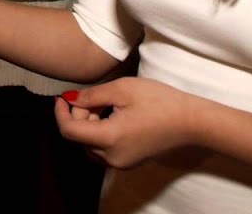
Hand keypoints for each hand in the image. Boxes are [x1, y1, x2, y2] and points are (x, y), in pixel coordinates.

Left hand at [54, 77, 203, 168]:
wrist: (191, 122)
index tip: (61, 97)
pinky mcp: (130, 162)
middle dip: (79, 116)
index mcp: (108, 139)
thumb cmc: (160, 101)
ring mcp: (122, 163)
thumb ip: (92, 95)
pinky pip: (104, 149)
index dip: (60, 113)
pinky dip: (101, 133)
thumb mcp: (123, 89)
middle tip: (93, 96)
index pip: (69, 131)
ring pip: (90, 145)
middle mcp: (112, 158)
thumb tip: (71, 99)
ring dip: (89, 125)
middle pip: (79, 138)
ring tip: (105, 104)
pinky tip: (115, 115)